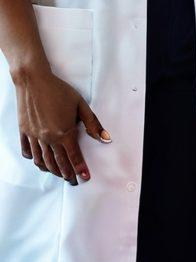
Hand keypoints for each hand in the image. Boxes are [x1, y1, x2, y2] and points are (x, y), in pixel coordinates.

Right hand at [15, 67, 109, 184]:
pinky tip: (39, 162)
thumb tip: (105, 138)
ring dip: (52, 170)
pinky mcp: (24, 132)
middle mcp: (47, 138)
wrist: (33, 80)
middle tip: (72, 181)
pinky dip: (34, 160)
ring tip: (59, 174)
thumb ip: (93, 123)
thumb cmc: (58, 90)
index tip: (84, 177)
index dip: (80, 168)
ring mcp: (34, 136)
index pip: (73, 156)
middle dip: (67, 174)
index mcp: (63, 132)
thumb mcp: (80, 104)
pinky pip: (28, 151)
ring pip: (42, 160)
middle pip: (58, 162)